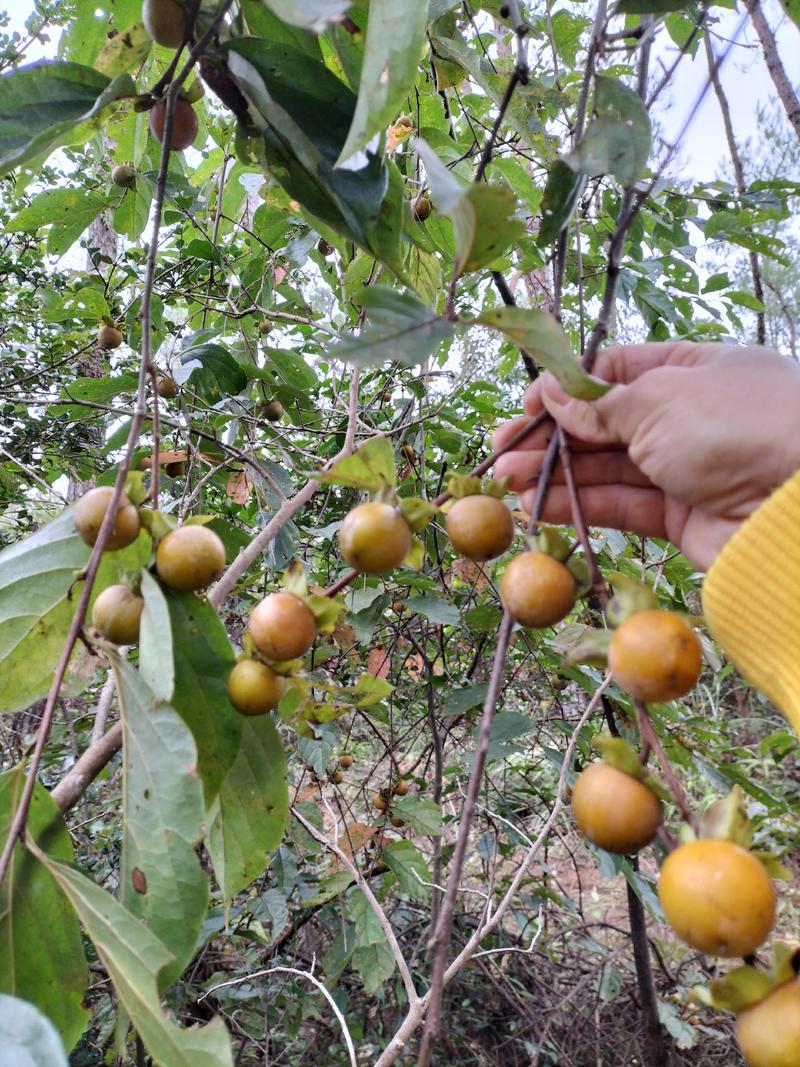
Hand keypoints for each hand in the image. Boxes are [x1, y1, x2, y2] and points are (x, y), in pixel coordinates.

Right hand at [493, 341, 799, 570]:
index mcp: (691, 369)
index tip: (527, 407)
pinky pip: (621, 505)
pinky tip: (538, 505)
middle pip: (605, 423)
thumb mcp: (659, 399)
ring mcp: (684, 468)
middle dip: (552, 436)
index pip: (615, 372)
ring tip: (507, 480)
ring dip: (556, 472)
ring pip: (608, 467)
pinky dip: (580, 504)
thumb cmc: (733, 426)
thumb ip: (601, 405)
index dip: (567, 388)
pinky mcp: (680, 516)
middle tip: (501, 451)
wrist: (798, 506)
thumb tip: (555, 395)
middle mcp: (687, 416)